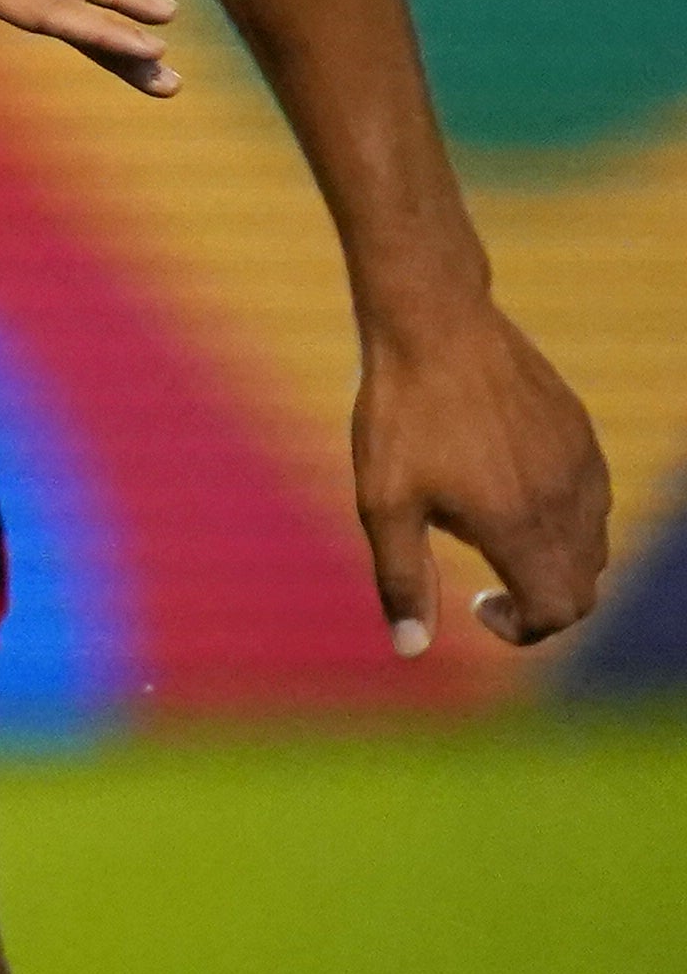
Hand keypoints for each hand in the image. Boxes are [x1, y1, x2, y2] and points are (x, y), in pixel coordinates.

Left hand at [352, 294, 615, 653]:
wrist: (432, 323)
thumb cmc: (400, 413)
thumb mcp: (383, 502)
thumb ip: (402, 579)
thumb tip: (409, 650)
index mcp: (520, 527)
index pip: (557, 611)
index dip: (524, 629)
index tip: (481, 607)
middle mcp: (566, 502)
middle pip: (580, 586)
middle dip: (541, 601)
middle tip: (490, 585)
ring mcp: (581, 465)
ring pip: (590, 542)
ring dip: (552, 558)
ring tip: (485, 525)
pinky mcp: (580, 433)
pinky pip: (590, 496)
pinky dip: (562, 516)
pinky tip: (505, 485)